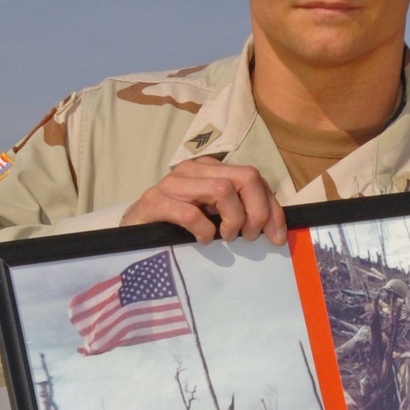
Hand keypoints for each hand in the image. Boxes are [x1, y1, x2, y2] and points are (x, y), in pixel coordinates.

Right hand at [121, 157, 287, 245]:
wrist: (133, 230)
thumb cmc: (177, 226)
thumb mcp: (213, 216)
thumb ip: (238, 214)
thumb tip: (274, 229)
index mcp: (211, 170)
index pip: (254, 178)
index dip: (272, 208)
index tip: (276, 237)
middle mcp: (194, 170)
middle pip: (245, 177)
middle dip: (257, 211)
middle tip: (248, 236)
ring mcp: (174, 183)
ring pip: (223, 189)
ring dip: (232, 220)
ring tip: (224, 237)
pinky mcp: (155, 201)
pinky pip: (191, 213)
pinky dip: (203, 231)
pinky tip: (201, 240)